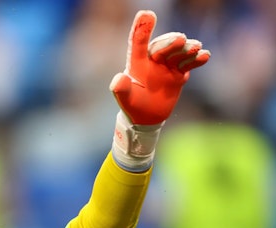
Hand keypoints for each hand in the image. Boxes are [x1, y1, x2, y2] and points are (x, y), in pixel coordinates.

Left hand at [110, 10, 210, 125]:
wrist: (147, 116)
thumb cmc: (133, 105)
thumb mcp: (125, 99)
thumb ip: (121, 89)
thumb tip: (119, 78)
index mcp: (137, 62)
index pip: (138, 43)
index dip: (142, 29)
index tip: (147, 13)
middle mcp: (153, 60)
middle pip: (162, 46)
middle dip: (171, 42)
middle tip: (181, 39)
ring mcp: (167, 65)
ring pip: (178, 52)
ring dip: (188, 49)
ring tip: (197, 47)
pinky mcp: (179, 72)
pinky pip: (189, 63)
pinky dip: (197, 59)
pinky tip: (205, 56)